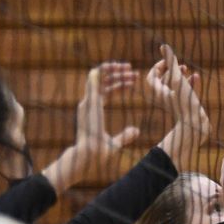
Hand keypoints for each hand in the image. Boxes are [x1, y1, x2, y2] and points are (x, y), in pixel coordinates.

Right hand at [44, 62, 140, 191]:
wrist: (89, 156)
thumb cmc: (99, 153)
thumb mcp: (115, 143)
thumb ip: (125, 136)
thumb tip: (135, 131)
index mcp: (93, 110)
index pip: (105, 91)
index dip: (119, 84)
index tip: (133, 81)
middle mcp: (88, 103)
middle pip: (102, 81)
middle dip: (118, 74)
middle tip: (133, 72)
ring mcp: (87, 101)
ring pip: (98, 77)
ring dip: (113, 70)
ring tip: (129, 68)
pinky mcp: (90, 101)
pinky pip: (94, 79)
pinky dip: (105, 71)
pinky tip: (118, 67)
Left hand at [145, 44, 209, 164]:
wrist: (195, 125)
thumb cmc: (184, 103)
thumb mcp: (177, 79)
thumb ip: (171, 62)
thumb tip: (163, 46)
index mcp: (156, 92)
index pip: (152, 75)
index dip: (159, 65)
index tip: (169, 61)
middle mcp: (163, 97)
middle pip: (163, 79)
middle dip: (172, 69)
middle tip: (180, 64)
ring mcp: (174, 102)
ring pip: (175, 85)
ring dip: (182, 75)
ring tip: (188, 69)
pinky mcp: (184, 106)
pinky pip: (184, 92)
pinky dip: (189, 84)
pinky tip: (196, 78)